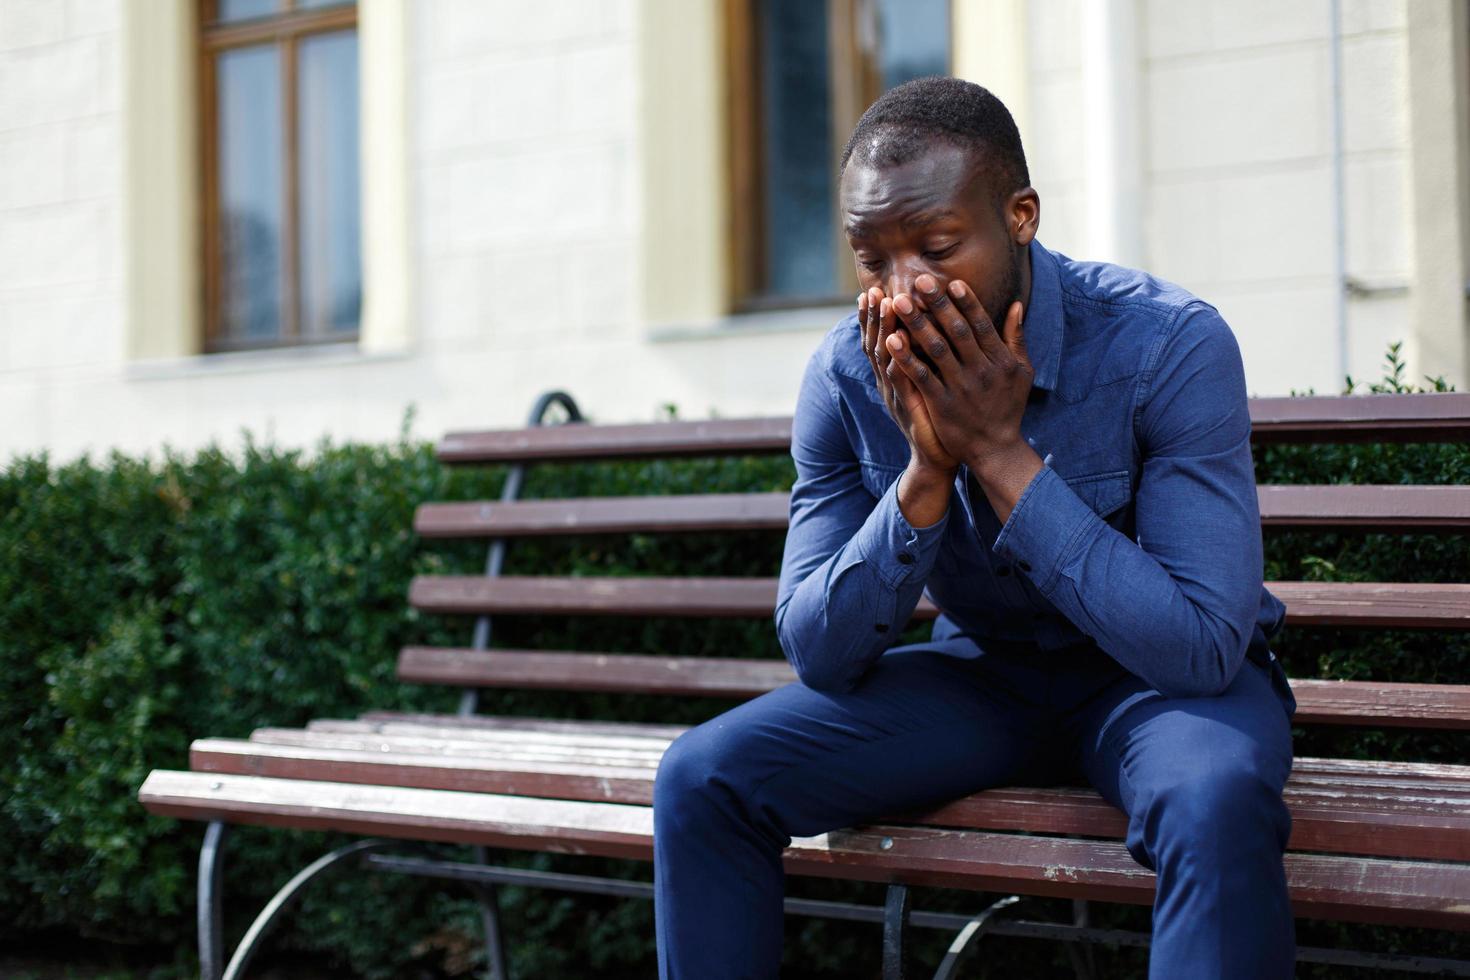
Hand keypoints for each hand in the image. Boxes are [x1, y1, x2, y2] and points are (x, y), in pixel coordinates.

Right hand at [858, 286, 959, 474]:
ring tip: (886, 305)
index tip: (874, 290)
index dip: (875, 317)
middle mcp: (889, 382)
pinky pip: (900, 378)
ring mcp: (896, 394)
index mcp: (894, 374)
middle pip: (876, 343)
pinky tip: (897, 340)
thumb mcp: (930, 382)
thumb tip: (932, 328)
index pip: (881, 338)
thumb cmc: (937, 416)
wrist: (937, 455)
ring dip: (884, 329)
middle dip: (874, 316)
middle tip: (874, 290)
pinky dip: (897, 358)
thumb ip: (927, 356)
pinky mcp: (908, 406)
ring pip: (885, 357)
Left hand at [884, 274, 1042, 518]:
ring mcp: (961, 387)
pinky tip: (891, 339)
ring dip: (916, 323)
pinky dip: (907, 357)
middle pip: (956, 331)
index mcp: (1000, 359)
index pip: (980, 324)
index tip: (950, 282)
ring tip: (899, 302)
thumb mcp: (1021, 371)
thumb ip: (1016, 337)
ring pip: (936, 349)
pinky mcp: (942, 404)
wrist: (996, 449)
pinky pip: (921, 376)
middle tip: (919, 281)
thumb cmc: (1009, 407)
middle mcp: (981, 370)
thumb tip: (1016, 304)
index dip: (966, 302)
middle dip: (937, 304)